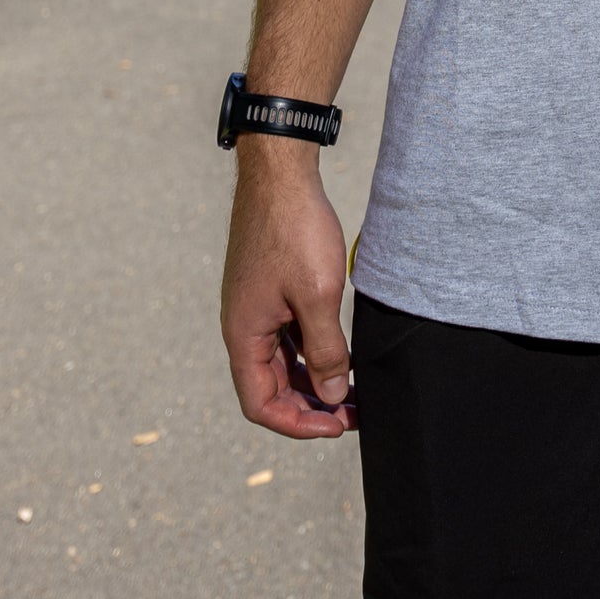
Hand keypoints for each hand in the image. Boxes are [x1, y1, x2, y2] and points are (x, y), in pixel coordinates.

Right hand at [220, 146, 355, 439]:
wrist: (281, 172)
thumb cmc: (295, 230)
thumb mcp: (318, 294)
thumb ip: (325, 350)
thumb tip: (333, 396)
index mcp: (244, 335)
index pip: (261, 404)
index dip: (299, 423)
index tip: (337, 426)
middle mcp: (244, 327)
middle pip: (271, 388)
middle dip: (312, 406)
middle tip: (355, 412)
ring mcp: (256, 308)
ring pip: (282, 363)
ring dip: (314, 380)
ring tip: (354, 389)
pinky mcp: (270, 291)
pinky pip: (287, 336)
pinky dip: (312, 351)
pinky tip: (342, 352)